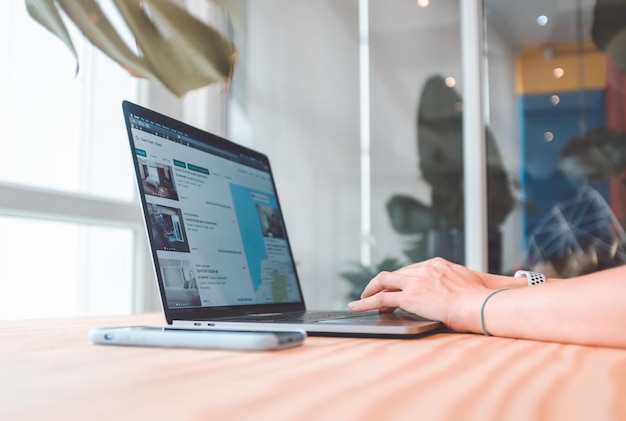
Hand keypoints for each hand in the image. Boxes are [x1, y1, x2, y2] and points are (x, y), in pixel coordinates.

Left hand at [348, 257, 511, 331]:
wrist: (482, 306)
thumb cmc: (487, 300)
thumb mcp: (486, 285)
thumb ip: (492, 282)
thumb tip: (522, 282)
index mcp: (440, 265)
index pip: (413, 269)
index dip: (401, 279)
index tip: (395, 286)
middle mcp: (425, 268)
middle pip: (396, 273)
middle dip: (383, 283)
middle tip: (373, 293)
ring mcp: (416, 281)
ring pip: (383, 281)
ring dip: (370, 290)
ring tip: (361, 300)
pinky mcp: (410, 296)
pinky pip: (380, 298)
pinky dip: (366, 301)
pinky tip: (357, 307)